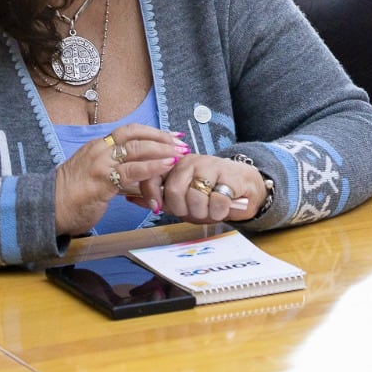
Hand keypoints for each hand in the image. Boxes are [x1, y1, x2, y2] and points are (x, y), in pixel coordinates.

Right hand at [53, 123, 187, 235]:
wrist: (47, 210)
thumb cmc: (73, 197)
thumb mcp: (98, 178)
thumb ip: (121, 175)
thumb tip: (145, 177)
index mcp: (98, 146)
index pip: (129, 131)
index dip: (153, 131)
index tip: (172, 136)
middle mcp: (99, 150)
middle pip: (135, 135)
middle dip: (162, 138)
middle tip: (181, 143)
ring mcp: (99, 163)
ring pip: (136, 149)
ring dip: (162, 150)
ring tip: (179, 154)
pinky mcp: (101, 180)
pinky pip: (131, 171)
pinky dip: (152, 167)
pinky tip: (166, 166)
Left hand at [146, 154, 270, 223]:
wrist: (243, 187)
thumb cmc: (209, 194)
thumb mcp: (180, 198)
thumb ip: (157, 197)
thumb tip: (128, 197)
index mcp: (175, 163)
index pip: (153, 176)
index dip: (152, 195)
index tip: (157, 208)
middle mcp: (191, 160)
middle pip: (174, 190)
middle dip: (182, 208)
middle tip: (191, 211)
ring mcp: (211, 165)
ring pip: (195, 197)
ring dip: (202, 211)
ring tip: (209, 209)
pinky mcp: (230, 174)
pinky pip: (217, 201)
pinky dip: (218, 211)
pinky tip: (222, 208)